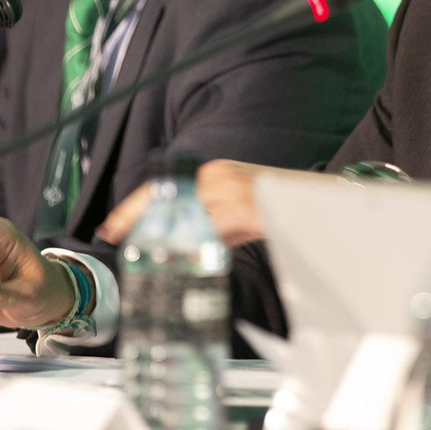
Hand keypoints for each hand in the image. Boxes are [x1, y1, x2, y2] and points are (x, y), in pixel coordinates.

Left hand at [96, 159, 278, 246]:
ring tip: (146, 253)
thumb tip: (183, 245)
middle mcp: (217, 176)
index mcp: (214, 172)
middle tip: (113, 235)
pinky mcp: (242, 209)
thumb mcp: (238, 210)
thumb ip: (211, 224)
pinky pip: (209, 231)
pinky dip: (195, 246)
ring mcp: (229, 191)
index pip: (163, 186)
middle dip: (136, 218)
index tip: (113, 224)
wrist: (318, 201)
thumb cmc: (280, 206)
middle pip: (164, 198)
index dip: (134, 206)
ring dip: (164, 237)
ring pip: (183, 216)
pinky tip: (185, 258)